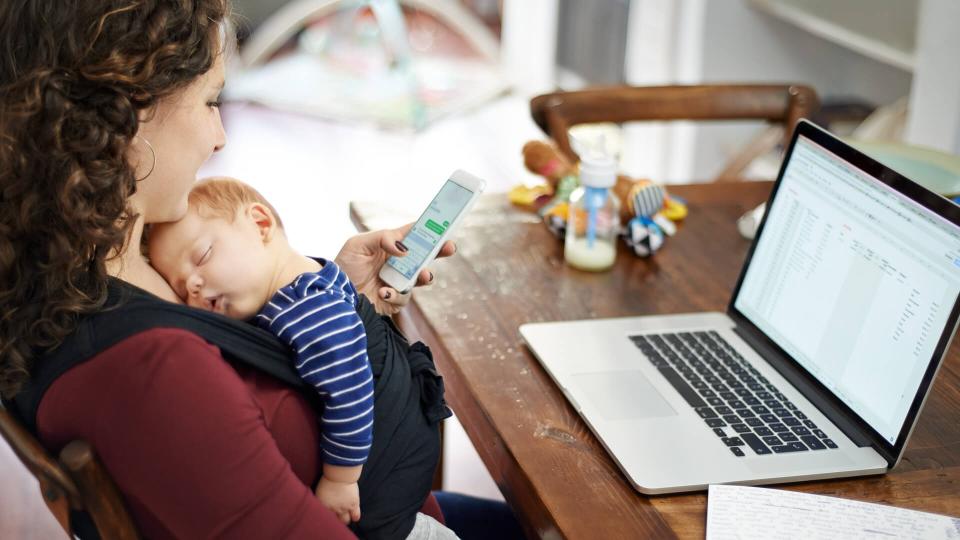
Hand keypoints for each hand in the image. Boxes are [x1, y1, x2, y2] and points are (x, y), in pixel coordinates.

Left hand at [315, 478, 360, 523]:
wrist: (340, 474)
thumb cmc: (328, 479)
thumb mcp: (319, 492)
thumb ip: (319, 501)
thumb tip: (317, 506)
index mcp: (323, 507)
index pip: (324, 519)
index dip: (326, 520)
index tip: (327, 519)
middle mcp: (333, 510)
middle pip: (335, 522)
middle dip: (335, 522)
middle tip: (336, 519)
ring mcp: (344, 508)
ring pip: (345, 521)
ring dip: (345, 520)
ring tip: (345, 517)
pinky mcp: (354, 505)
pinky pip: (356, 516)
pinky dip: (355, 517)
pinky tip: (353, 516)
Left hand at [334, 223, 455, 315]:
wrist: (333, 297)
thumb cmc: (343, 267)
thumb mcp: (358, 245)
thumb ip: (382, 239)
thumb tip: (404, 249)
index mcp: (390, 246)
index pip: (413, 234)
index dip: (429, 229)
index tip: (443, 225)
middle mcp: (397, 263)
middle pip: (425, 255)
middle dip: (440, 250)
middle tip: (449, 247)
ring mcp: (398, 282)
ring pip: (421, 278)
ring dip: (425, 275)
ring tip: (424, 275)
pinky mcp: (394, 301)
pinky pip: (404, 297)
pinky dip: (396, 294)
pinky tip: (383, 292)